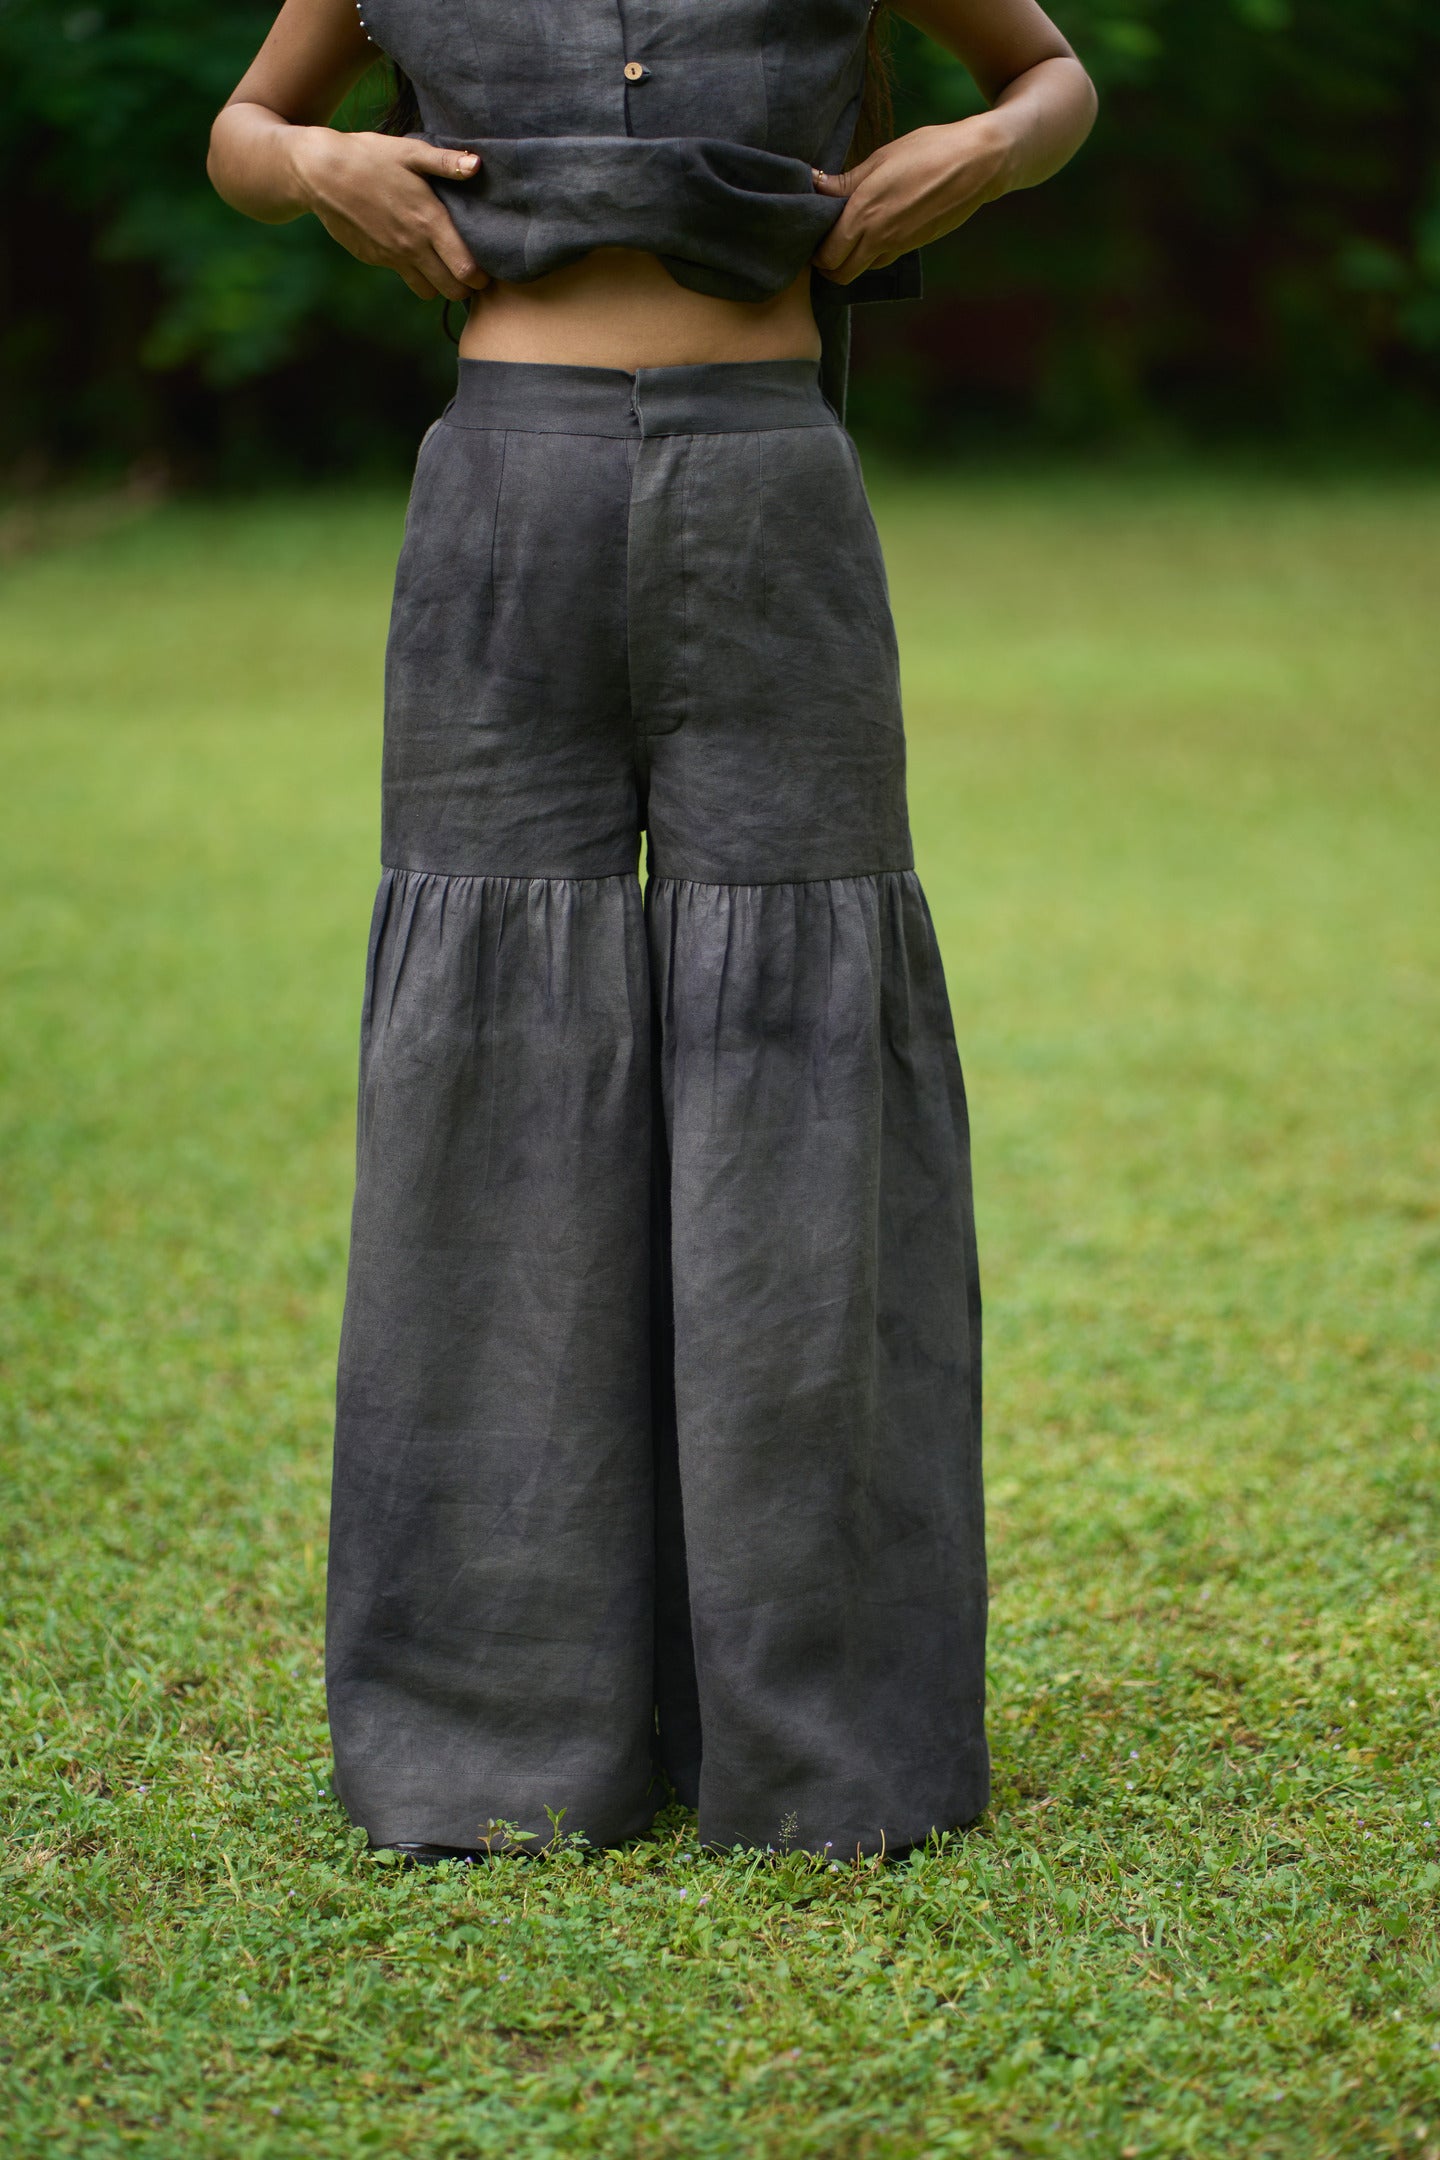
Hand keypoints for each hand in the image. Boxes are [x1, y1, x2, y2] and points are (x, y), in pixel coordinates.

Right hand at [291, 129, 489, 301]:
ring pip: (429, 291)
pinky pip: (404, 276)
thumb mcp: (409, 151)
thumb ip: (445, 162)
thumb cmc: (369, 156)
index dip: (482, 276)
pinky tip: (414, 251)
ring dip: (440, 283)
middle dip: (466, 286)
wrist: (321, 173)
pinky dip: (415, 273)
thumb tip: (477, 165)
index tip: (486, 267)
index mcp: (429, 222)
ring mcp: (393, 257)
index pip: (467, 270)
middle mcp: (413, 247)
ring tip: (444, 264)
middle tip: (469, 269)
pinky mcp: (376, 259)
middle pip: (453, 290)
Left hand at [811, 114, 1012, 284]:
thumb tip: (815, 185)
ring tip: (853, 232)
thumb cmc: (928, 151)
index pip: (827, 256)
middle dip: (830, 264)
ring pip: (863, 269)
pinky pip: (885, 258)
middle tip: (829, 240)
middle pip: (840, 275)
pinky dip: (875, 252)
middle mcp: (879, 237)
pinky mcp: (915, 246)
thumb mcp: (881, 159)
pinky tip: (879, 228)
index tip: (816, 232)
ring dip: (853, 259)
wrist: (978, 163)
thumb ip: (846, 182)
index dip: (816, 250)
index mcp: (864, 214)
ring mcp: (899, 246)